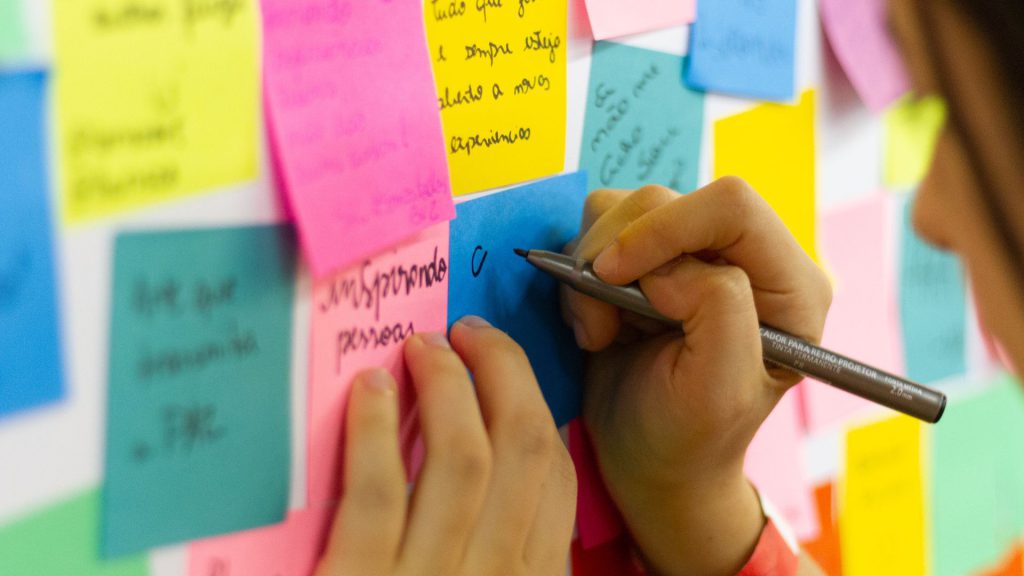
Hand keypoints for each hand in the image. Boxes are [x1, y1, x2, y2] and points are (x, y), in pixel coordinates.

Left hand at [314, 316, 575, 575]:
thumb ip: (489, 540)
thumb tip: (484, 449)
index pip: (556, 477)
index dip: (534, 406)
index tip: (503, 368)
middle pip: (522, 450)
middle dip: (503, 371)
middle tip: (468, 333)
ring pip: (462, 460)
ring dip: (446, 385)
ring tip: (422, 346)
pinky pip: (379, 494)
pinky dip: (376, 430)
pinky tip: (369, 389)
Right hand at [563, 178, 830, 575]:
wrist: (650, 461)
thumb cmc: (689, 437)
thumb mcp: (718, 389)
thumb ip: (717, 310)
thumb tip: (669, 268)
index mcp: (789, 285)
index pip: (731, 205)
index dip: (664, 228)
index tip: (612, 276)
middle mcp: (745, 257)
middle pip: (666, 199)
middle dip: (617, 254)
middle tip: (600, 322)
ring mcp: (692, 254)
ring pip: (625, 208)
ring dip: (592, 268)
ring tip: (600, 331)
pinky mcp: (648, 259)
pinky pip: (598, 228)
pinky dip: (580, 274)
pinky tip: (597, 323)